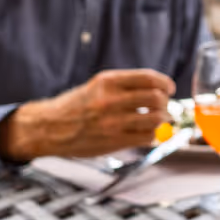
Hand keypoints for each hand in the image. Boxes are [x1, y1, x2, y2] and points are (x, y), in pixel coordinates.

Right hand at [0, 69, 174, 160]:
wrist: (50, 127)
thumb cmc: (76, 106)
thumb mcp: (97, 86)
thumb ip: (125, 86)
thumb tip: (157, 90)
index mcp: (108, 81)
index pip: (149, 78)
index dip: (165, 83)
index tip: (169, 88)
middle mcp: (111, 100)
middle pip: (156, 99)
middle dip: (165, 103)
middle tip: (164, 107)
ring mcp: (113, 122)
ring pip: (155, 119)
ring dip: (162, 121)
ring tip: (159, 121)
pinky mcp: (114, 141)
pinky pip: (146, 137)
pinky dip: (152, 136)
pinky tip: (145, 134)